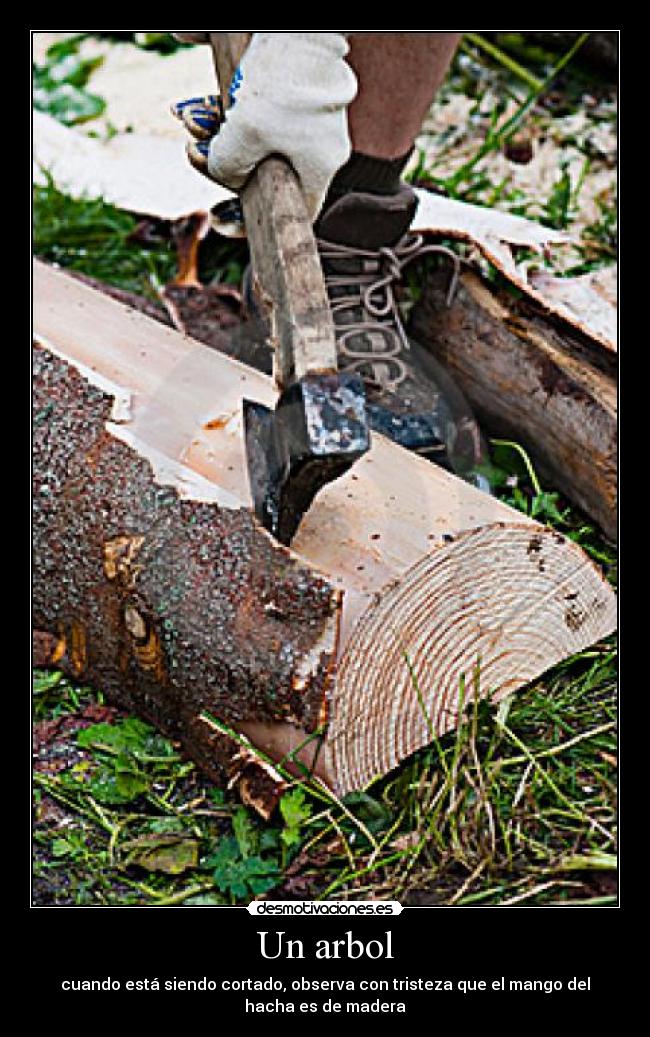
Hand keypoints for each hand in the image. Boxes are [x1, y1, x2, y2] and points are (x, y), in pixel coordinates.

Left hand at [170, 32, 356, 221]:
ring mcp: (310, 117)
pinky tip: (197, 102)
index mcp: (319, 167)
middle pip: (263, 170)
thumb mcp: (244, 135)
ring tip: (190, 117)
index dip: (253, 220)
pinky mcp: (300, 89)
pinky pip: (259, 110)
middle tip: (193, 148)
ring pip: (256, 137)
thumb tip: (224, 174)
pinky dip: (228, 108)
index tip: (220, 217)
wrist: (301, 25)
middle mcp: (319, 146)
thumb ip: (228, 167)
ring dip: (217, 131)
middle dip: (221, 160)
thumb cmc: (282, 81)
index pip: (289, 211)